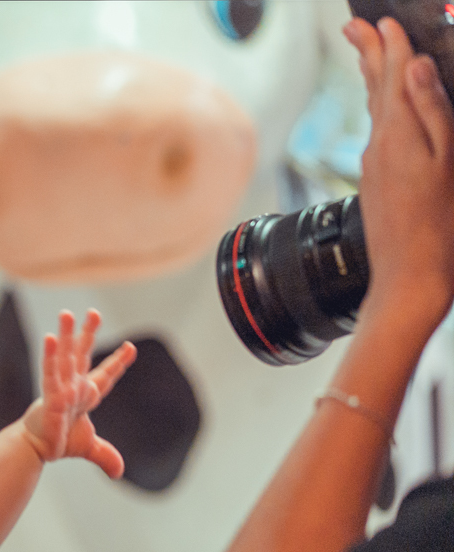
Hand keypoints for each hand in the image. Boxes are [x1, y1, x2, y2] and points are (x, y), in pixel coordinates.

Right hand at [20, 309, 135, 475]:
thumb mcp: (88, 446)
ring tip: (67, 313)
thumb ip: (105, 455)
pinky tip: (52, 338)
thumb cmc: (59, 441)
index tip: (131, 348)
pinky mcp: (50, 395)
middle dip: (88, 333)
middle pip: (83, 354)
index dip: (118, 362)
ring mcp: (61, 387)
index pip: (104, 374)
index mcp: (84, 393)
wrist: (37, 450)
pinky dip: (51, 355)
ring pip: (66, 357)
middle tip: (94, 313)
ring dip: (68, 334)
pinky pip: (51, 372)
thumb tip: (118, 472)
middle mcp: (73, 385)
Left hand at [345, 17, 453, 333]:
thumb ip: (430, 112)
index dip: (389, 46)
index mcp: (397, 135)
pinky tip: (383, 109)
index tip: (381, 19)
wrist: (410, 279)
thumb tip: (412, 68)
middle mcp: (378, 147)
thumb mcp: (447, 163)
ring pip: (376, 111)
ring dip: (372, 79)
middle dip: (369, 55)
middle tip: (355, 25)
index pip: (392, 78)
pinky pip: (380, 133)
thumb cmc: (439, 226)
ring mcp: (374, 166)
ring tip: (366, 54)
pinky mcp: (376, 183)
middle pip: (375, 90)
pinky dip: (380, 109)